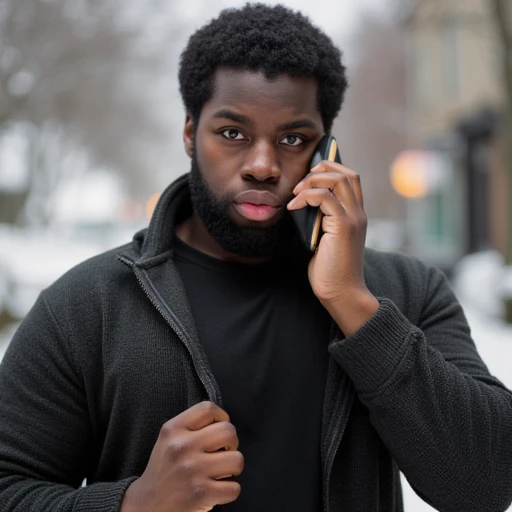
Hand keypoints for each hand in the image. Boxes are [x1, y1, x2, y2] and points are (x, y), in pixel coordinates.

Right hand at [120, 401, 243, 511]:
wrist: (145, 506)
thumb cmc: (165, 468)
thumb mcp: (169, 439)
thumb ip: (192, 426)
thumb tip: (224, 422)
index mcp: (173, 429)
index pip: (208, 408)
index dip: (221, 417)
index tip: (218, 431)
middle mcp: (182, 446)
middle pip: (228, 431)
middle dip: (232, 443)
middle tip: (223, 453)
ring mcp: (192, 470)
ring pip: (237, 459)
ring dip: (233, 468)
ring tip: (221, 472)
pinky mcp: (201, 494)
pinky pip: (234, 488)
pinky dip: (230, 490)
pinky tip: (217, 489)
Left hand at [287, 160, 378, 333]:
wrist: (341, 292)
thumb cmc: (329, 270)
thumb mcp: (323, 238)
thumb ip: (319, 219)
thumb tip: (300, 202)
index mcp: (356, 215)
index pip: (350, 178)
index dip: (330, 169)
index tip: (308, 176)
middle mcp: (359, 213)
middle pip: (347, 172)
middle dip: (321, 168)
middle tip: (300, 182)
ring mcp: (354, 218)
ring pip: (338, 179)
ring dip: (312, 180)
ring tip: (295, 193)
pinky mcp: (344, 226)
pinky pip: (325, 197)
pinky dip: (306, 197)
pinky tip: (292, 207)